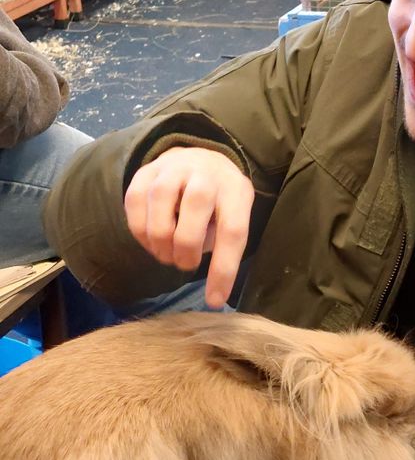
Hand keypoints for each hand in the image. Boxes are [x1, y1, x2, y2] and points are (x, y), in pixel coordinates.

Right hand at [124, 147, 254, 307]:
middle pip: (193, 215)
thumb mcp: (234, 215)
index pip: (233, 231)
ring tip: (167, 254)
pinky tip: (151, 240)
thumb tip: (214, 294)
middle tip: (185, 265)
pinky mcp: (146, 171)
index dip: (223, 270)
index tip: (214, 300)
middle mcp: (205, 173)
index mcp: (235, 189)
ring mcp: (173, 168)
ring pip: (159, 209)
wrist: (199, 159)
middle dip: (186, 250)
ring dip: (160, 243)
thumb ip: (224, 243)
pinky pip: (134, 204)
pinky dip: (140, 232)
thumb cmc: (220, 200)